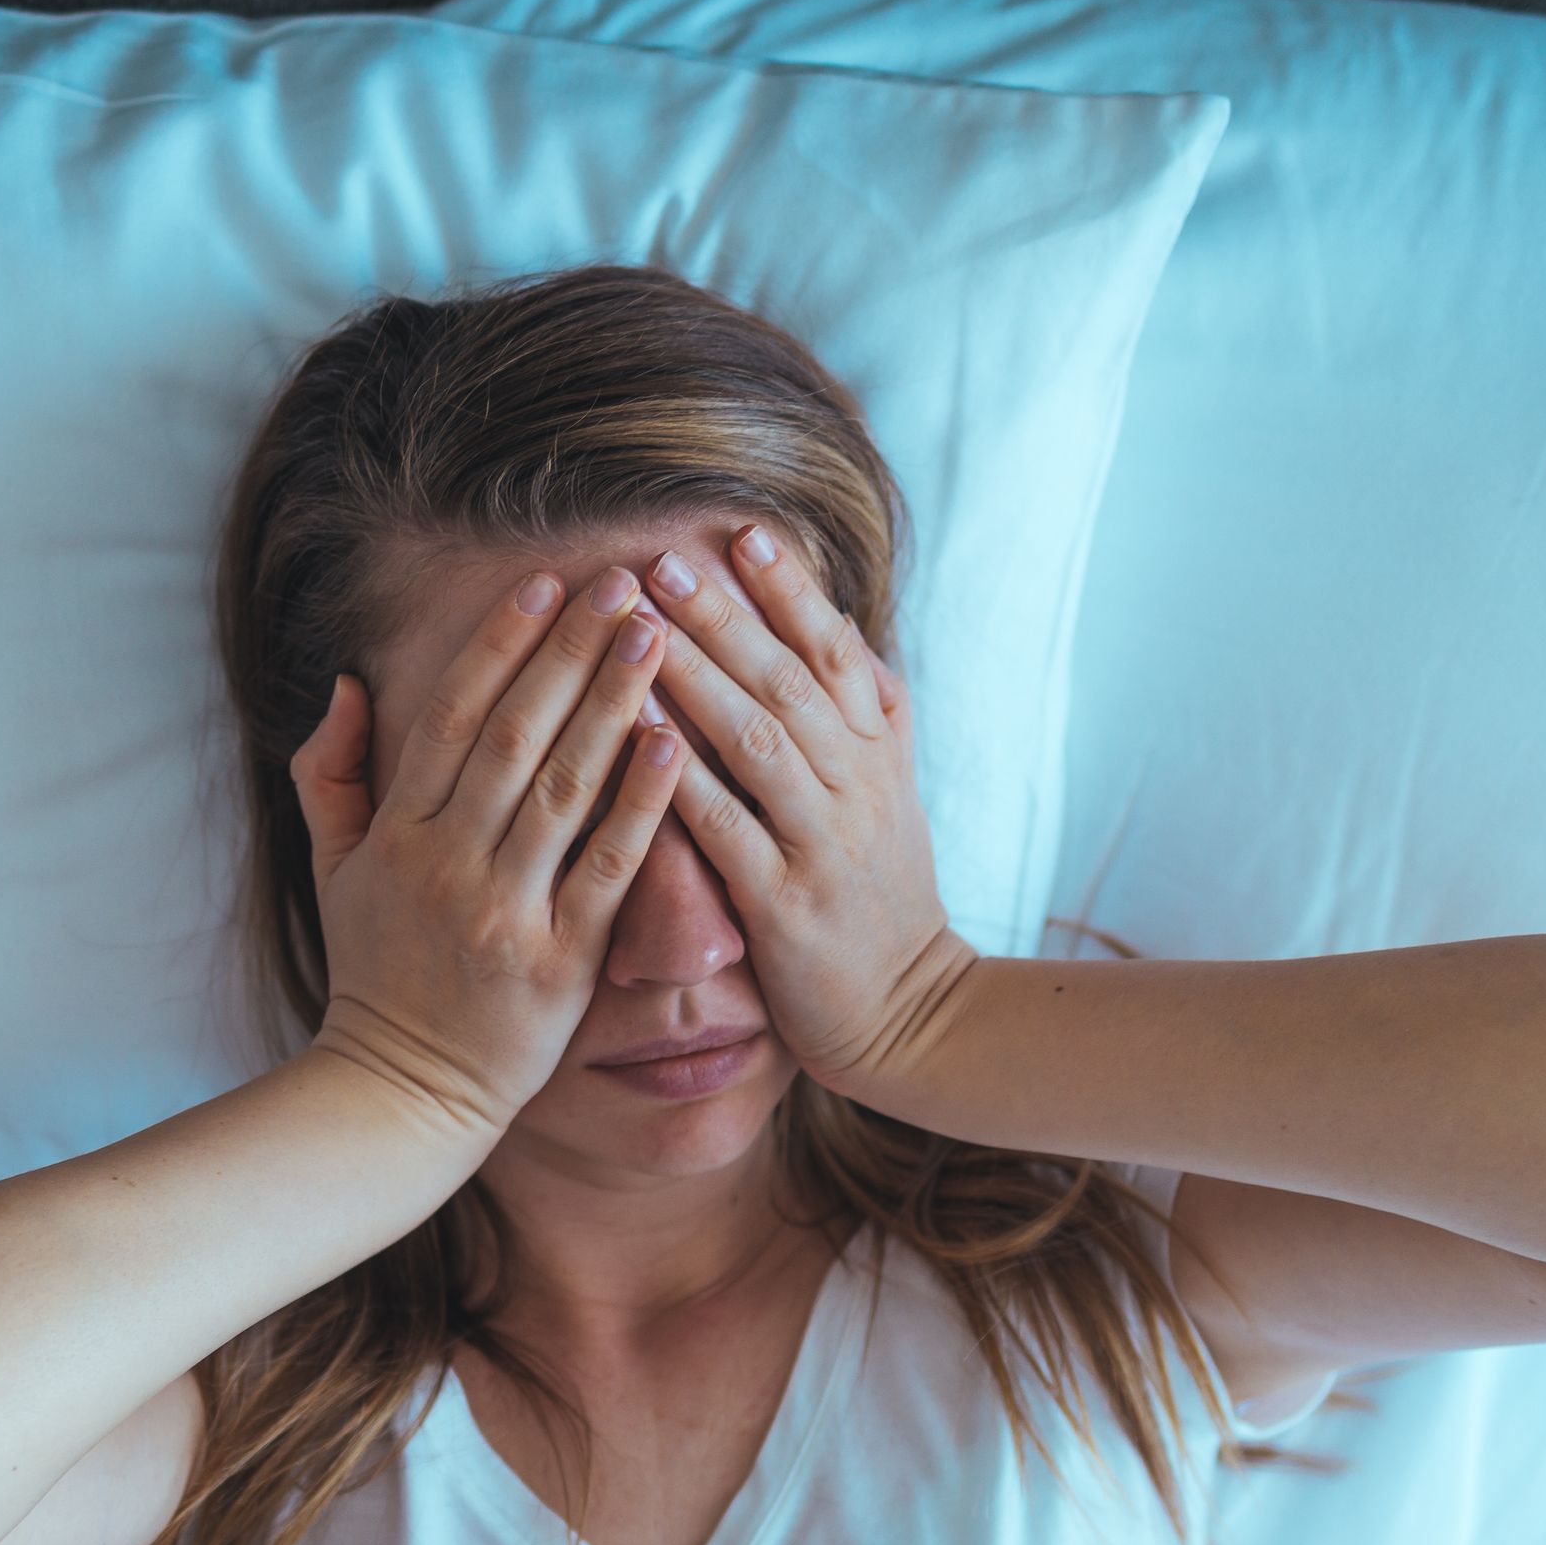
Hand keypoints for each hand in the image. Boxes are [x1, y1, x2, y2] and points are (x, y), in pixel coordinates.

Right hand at [291, 566, 685, 1136]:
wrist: (401, 1091)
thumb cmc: (376, 973)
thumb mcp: (330, 870)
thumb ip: (331, 774)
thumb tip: (348, 685)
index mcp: (397, 832)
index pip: (452, 716)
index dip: (499, 644)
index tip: (545, 584)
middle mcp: (448, 861)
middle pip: (516, 735)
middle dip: (571, 651)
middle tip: (624, 583)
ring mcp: (504, 910)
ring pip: (564, 788)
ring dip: (613, 704)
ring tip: (658, 637)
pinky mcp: (557, 962)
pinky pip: (606, 870)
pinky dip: (639, 805)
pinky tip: (673, 744)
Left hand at [647, 524, 975, 1097]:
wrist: (907, 1012)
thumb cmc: (880, 899)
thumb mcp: (892, 797)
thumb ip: (872, 718)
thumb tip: (851, 636)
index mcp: (876, 756)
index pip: (837, 654)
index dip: (794, 593)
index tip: (746, 532)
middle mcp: (855, 787)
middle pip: (789, 682)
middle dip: (726, 617)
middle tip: (664, 561)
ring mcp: (822, 843)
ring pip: (759, 742)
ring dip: (700, 677)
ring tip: (643, 628)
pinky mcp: (785, 904)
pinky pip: (728, 829)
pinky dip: (683, 779)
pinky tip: (637, 737)